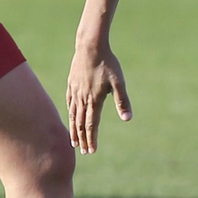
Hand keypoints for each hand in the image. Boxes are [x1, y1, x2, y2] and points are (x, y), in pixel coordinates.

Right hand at [66, 39, 130, 154]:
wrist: (90, 46)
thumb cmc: (107, 63)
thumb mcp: (118, 82)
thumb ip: (122, 100)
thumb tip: (127, 118)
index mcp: (94, 99)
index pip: (91, 125)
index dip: (91, 139)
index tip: (91, 150)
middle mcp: (82, 98)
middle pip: (80, 124)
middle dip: (82, 139)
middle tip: (83, 151)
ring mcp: (75, 91)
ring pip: (73, 115)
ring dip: (73, 130)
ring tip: (73, 141)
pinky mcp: (71, 83)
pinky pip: (69, 103)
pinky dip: (70, 113)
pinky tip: (71, 117)